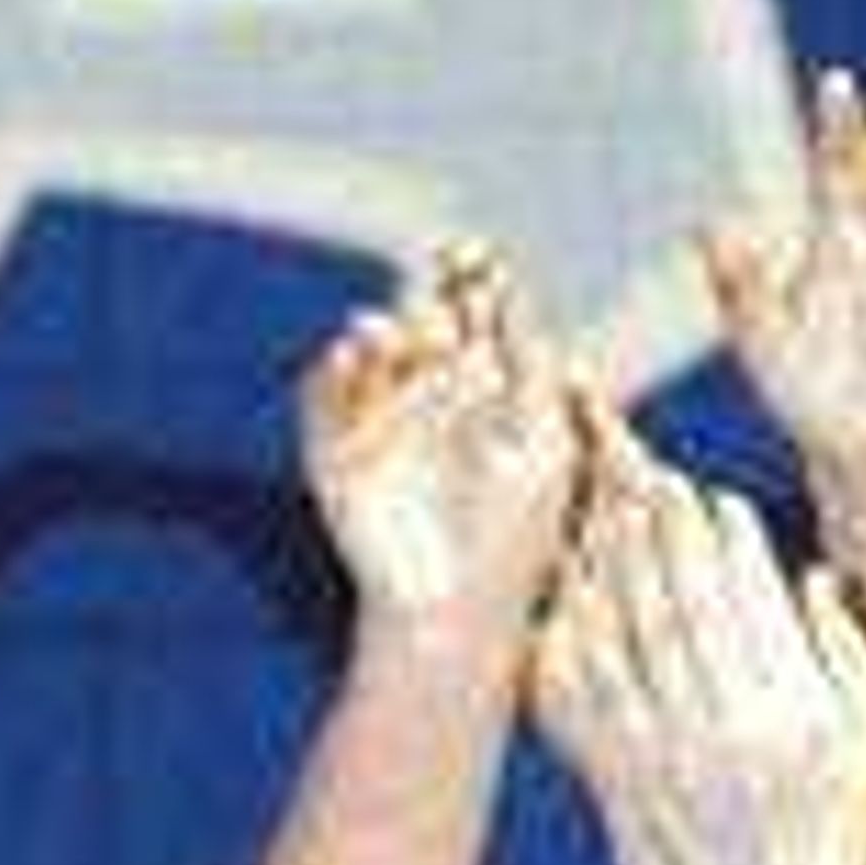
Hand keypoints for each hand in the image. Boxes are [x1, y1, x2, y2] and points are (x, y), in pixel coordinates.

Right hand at [301, 244, 578, 641]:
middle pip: (423, 317)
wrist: (454, 610)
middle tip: (439, 295)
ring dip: (381, 330)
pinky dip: (332, 369)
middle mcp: (430, 387)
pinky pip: (323, 394)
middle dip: (428, 299)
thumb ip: (532, 370)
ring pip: (373, 348)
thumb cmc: (518, 535)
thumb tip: (516, 293)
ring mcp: (380, 415)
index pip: (476, 309)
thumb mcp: (542, 444)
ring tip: (391, 328)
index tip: (476, 255)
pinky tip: (353, 351)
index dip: (475, 275)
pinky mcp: (333, 448)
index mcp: (487, 380)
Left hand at [532, 455, 865, 864]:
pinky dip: (582, 632)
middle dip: (670, 535)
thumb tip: (815, 576)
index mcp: (792, 716)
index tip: (718, 498)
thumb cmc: (843, 815)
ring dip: (622, 567)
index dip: (731, 544)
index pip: (752, 603)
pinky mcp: (630, 772)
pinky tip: (576, 590)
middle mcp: (727, 732)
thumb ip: (853, 652)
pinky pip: (595, 688)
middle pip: (687, 606)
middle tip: (656, 480)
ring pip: (635, 636)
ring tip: (614, 512)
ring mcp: (670, 755)